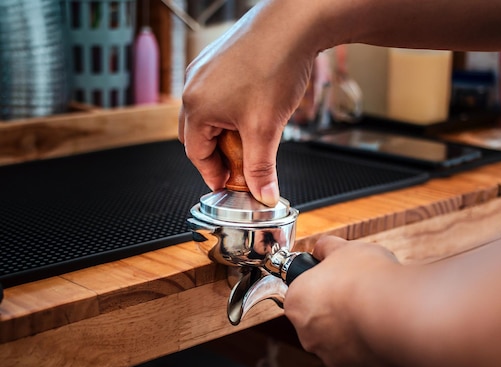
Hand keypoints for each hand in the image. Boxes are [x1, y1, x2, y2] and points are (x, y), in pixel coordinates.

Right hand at [178, 1, 317, 205]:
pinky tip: (254, 111)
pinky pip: (218, 94)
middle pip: (198, 135)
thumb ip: (261, 168)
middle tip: (241, 168)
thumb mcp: (266, 128)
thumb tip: (262, 194)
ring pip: (209, 114)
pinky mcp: (220, 59)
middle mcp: (194, 86)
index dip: (214, 174)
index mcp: (196, 106)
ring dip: (227, 133)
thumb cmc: (275, 66)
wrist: (292, 25)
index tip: (229, 185)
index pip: (196, 154)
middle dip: (219, 155)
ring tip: (252, 138)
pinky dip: (232, 111)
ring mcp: (205, 70)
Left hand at [284, 236, 408, 366]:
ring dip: (352, 328)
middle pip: (318, 319)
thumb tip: (322, 248)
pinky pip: (360, 357)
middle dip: (335, 308)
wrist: (395, 310)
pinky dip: (369, 345)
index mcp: (297, 301)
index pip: (301, 293)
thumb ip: (326, 247)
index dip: (320, 283)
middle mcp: (307, 334)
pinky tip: (382, 327)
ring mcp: (331, 356)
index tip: (335, 279)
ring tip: (374, 309)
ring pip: (339, 340)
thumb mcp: (344, 248)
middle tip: (357, 293)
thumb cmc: (367, 280)